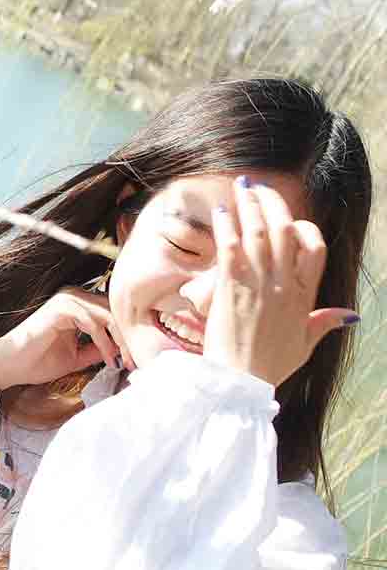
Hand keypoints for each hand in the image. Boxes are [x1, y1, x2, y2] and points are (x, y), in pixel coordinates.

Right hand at [0, 287, 131, 395]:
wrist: (10, 365)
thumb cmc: (37, 361)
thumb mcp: (78, 356)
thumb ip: (98, 349)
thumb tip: (122, 352)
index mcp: (79, 306)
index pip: (113, 315)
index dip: (126, 337)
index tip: (133, 360)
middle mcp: (75, 297)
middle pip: (115, 312)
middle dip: (127, 338)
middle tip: (134, 361)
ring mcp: (67, 300)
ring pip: (107, 314)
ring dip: (119, 340)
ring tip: (123, 361)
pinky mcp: (61, 307)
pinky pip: (92, 320)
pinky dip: (103, 340)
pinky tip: (107, 357)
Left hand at [206, 179, 358, 387]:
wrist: (240, 382)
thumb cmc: (269, 366)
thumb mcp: (304, 345)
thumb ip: (323, 324)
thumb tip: (350, 316)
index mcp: (304, 296)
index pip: (314, 248)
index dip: (305, 228)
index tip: (293, 221)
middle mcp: (284, 284)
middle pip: (284, 230)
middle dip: (272, 203)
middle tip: (259, 188)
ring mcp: (258, 283)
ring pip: (258, 232)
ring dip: (249, 206)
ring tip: (241, 188)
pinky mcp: (231, 287)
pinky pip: (231, 247)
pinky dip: (226, 226)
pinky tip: (220, 211)